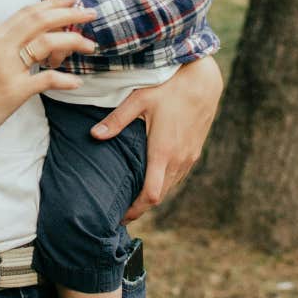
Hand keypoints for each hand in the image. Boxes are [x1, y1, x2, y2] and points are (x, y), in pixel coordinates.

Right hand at [0, 0, 95, 149]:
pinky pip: (47, 79)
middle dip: (70, 13)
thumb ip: (6, 47)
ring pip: (47, 43)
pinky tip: (75, 82)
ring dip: (73, 41)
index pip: (27, 12)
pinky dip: (65, 79)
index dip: (52, 3)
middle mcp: (0, 47)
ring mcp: (6, 68)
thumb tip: (33, 42)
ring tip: (90, 46)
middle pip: (40, 20)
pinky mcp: (13, 91)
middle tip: (91, 13)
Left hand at [90, 57, 223, 221]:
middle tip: (120, 211)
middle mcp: (179, 159)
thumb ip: (117, 120)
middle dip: (141, 206)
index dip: (136, 210)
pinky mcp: (195, 151)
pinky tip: (152, 178)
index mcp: (163, 152)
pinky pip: (178, 176)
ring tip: (133, 198)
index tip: (120, 217)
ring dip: (153, 195)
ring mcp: (189, 156)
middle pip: (160, 196)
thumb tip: (94, 135)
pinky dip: (165, 183)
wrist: (203, 81)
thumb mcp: (139, 100)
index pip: (151, 195)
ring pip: (170, 187)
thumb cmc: (169, 87)